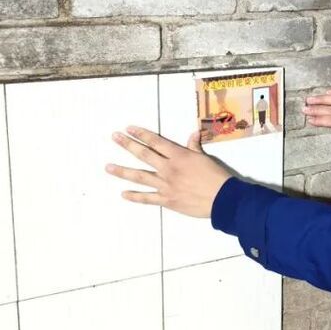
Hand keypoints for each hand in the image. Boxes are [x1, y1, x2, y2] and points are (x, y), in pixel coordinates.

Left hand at [106, 126, 232, 217]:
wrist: (222, 198)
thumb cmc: (216, 176)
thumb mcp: (205, 158)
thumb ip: (195, 147)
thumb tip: (193, 133)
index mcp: (178, 156)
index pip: (156, 142)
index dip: (141, 134)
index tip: (129, 129)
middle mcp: (168, 168)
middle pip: (144, 154)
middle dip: (128, 145)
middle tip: (114, 137)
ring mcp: (165, 185)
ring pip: (139, 176)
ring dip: (123, 171)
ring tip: (108, 167)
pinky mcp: (166, 200)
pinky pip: (147, 198)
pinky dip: (135, 197)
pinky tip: (123, 194)